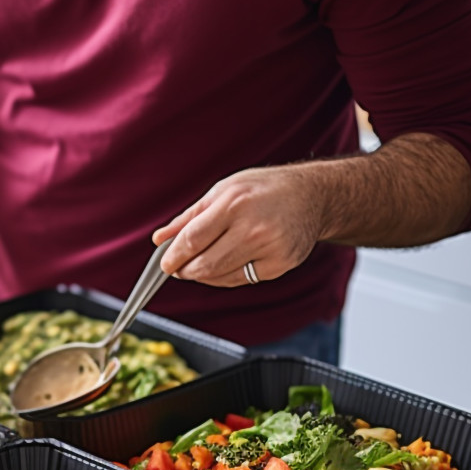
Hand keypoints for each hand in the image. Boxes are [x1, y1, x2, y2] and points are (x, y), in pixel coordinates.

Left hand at [153, 165, 327, 286]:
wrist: (311, 196)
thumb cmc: (261, 190)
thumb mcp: (222, 191)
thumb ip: (189, 217)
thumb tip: (159, 239)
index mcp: (234, 204)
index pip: (192, 239)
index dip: (173, 256)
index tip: (165, 263)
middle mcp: (254, 228)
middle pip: (205, 264)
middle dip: (184, 270)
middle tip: (177, 268)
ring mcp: (271, 249)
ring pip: (221, 276)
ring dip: (202, 275)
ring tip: (196, 266)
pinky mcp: (282, 264)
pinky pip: (242, 279)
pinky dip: (225, 277)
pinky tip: (222, 265)